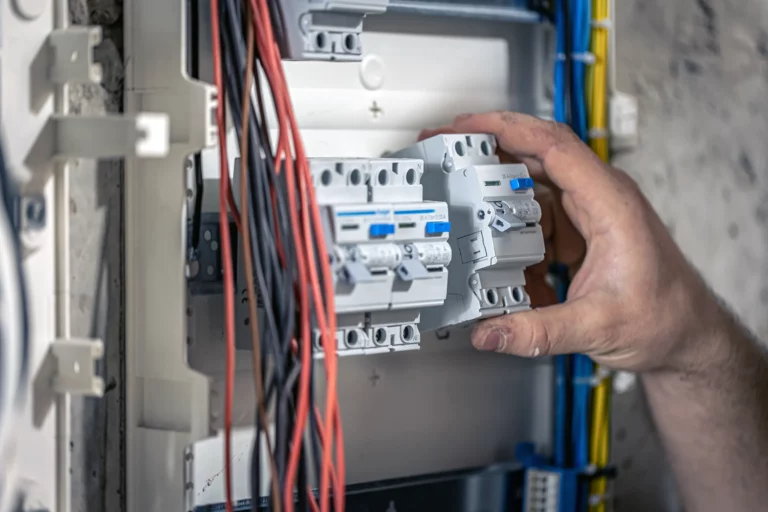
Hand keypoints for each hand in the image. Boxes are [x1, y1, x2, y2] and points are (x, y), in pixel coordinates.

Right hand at [424, 112, 727, 372]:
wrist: (689, 336)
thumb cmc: (666, 319)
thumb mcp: (597, 327)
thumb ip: (537, 331)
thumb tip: (489, 332)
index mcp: (610, 203)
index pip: (552, 145)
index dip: (505, 128)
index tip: (466, 126)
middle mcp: (599, 198)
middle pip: (536, 154)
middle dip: (488, 148)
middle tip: (447, 147)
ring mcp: (589, 213)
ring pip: (532, 188)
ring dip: (497, 195)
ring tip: (464, 205)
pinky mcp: (580, 232)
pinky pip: (536, 218)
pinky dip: (513, 231)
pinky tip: (501, 255)